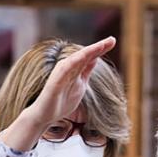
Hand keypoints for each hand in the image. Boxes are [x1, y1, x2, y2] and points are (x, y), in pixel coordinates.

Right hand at [1, 37, 114, 151]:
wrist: (44, 116)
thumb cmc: (61, 102)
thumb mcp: (80, 85)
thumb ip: (85, 72)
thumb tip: (95, 58)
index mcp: (75, 71)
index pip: (89, 57)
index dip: (101, 49)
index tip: (112, 41)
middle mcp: (68, 69)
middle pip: (85, 55)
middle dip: (98, 47)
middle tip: (112, 39)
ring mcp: (60, 75)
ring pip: (75, 59)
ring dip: (88, 52)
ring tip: (101, 45)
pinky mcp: (54, 83)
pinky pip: (64, 70)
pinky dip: (73, 62)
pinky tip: (83, 57)